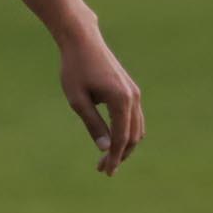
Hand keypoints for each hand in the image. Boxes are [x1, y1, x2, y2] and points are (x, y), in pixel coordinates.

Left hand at [56, 22, 144, 175]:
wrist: (82, 40)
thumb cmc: (75, 69)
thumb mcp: (78, 100)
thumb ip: (93, 124)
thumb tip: (104, 148)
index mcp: (121, 100)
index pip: (121, 138)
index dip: (114, 157)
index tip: (105, 171)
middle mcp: (133, 97)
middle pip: (133, 136)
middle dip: (119, 155)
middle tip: (102, 169)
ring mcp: (134, 93)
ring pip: (136, 128)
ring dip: (124, 145)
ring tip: (107, 159)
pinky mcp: (131, 90)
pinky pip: (134, 118)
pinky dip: (127, 132)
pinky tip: (112, 140)